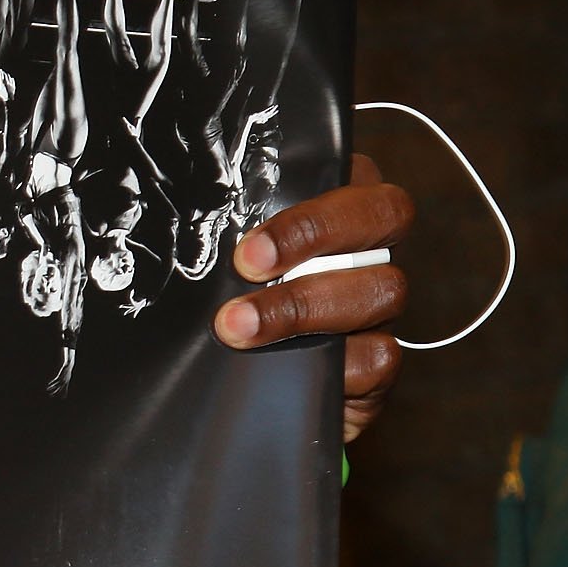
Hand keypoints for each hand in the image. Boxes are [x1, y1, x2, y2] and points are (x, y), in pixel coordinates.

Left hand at [211, 156, 414, 442]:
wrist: (226, 397)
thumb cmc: (222, 307)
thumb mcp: (217, 263)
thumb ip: (220, 231)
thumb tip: (182, 210)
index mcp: (334, 205)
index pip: (353, 170)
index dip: (313, 197)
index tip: (249, 243)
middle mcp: (367, 248)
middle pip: (385, 213)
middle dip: (314, 234)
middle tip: (247, 267)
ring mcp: (377, 304)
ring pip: (384, 288)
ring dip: (305, 306)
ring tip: (239, 327)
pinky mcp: (377, 365)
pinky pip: (381, 357)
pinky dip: (339, 364)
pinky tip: (291, 372)